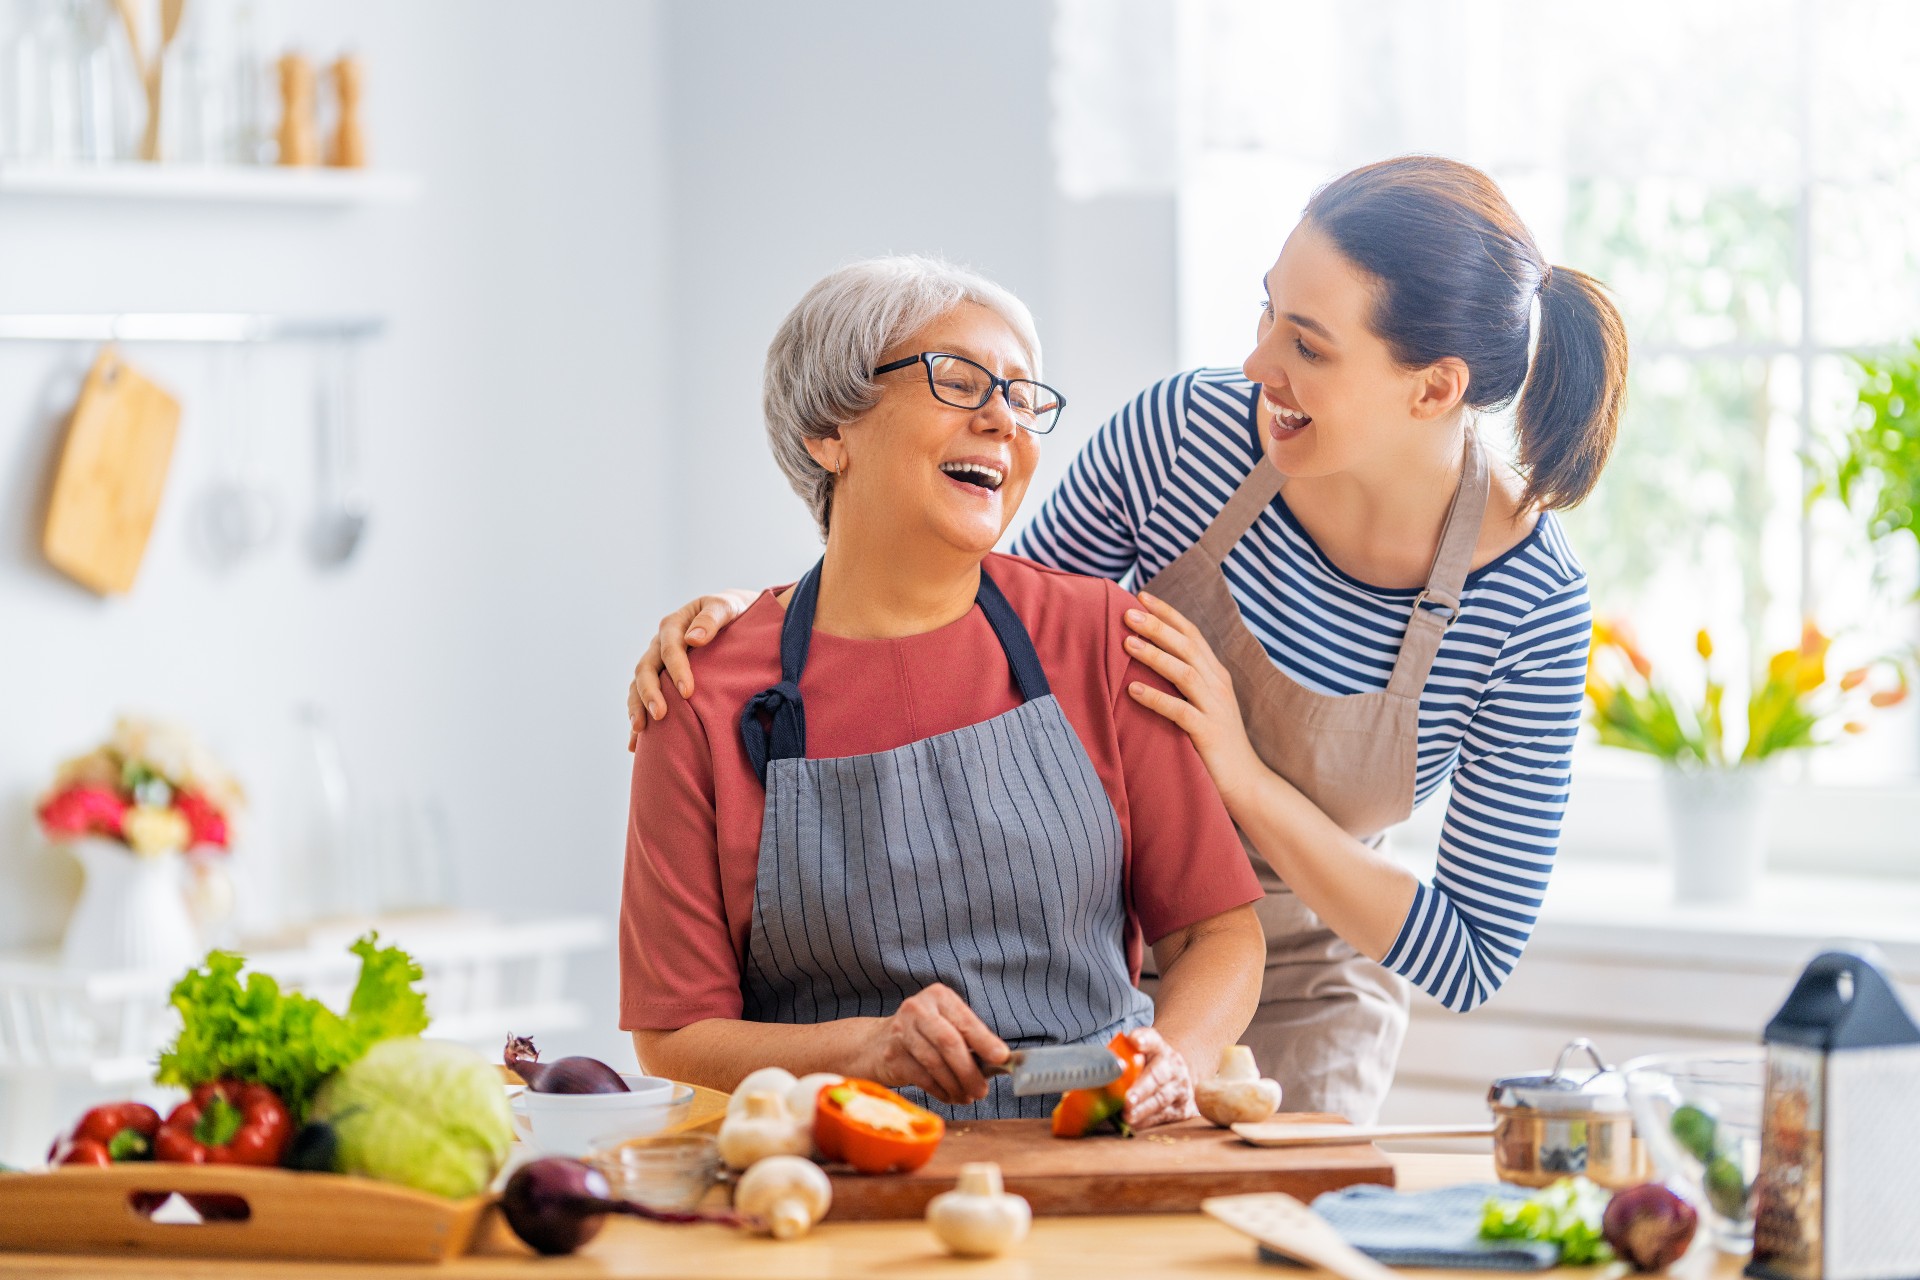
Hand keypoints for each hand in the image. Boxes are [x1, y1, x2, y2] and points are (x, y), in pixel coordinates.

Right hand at [627, 589, 755, 748]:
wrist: (735, 617)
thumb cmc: (734, 611)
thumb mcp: (727, 606)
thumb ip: (712, 618)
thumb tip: (694, 639)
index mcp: (674, 625)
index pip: (670, 647)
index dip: (676, 669)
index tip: (687, 692)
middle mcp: (659, 644)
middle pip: (646, 668)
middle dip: (651, 693)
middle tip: (661, 715)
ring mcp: (656, 663)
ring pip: (637, 685)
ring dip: (637, 707)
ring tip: (640, 730)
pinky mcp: (659, 679)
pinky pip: (641, 698)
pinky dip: (637, 718)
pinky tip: (636, 743)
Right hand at [862, 984, 1008, 1106]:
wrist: (876, 1043)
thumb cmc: (925, 1035)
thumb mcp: (947, 1025)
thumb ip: (970, 1038)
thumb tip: (1001, 1061)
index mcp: (938, 996)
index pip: (965, 1021)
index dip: (985, 1041)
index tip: (1001, 1057)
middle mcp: (917, 1009)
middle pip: (949, 1042)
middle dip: (969, 1071)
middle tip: (982, 1090)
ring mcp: (901, 1031)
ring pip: (935, 1063)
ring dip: (956, 1085)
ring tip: (967, 1096)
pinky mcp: (892, 1056)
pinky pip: (922, 1078)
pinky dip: (940, 1091)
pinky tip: (949, 1096)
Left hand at [1121, 1025, 1195, 1129]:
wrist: (1174, 1080)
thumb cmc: (1146, 1069)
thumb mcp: (1136, 1057)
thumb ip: (1121, 1058)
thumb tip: (1102, 1067)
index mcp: (1158, 1048)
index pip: (1152, 1038)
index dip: (1144, 1038)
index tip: (1136, 1041)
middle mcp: (1173, 1065)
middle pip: (1157, 1075)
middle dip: (1141, 1089)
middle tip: (1127, 1100)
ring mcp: (1181, 1087)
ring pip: (1162, 1099)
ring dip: (1143, 1109)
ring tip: (1128, 1116)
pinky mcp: (1185, 1108)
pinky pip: (1166, 1116)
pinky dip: (1149, 1121)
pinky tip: (1135, 1124)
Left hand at [1122, 591, 1264, 804]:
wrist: (1246, 783)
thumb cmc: (1215, 743)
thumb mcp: (1201, 704)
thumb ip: (1182, 681)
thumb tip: (1146, 658)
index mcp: (1216, 675)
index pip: (1192, 634)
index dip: (1168, 613)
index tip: (1141, 596)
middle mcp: (1218, 685)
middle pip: (1188, 646)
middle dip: (1158, 626)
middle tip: (1128, 612)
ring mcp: (1216, 708)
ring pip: (1185, 672)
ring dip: (1155, 655)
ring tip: (1127, 642)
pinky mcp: (1209, 733)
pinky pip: (1180, 711)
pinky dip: (1156, 699)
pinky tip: (1133, 691)